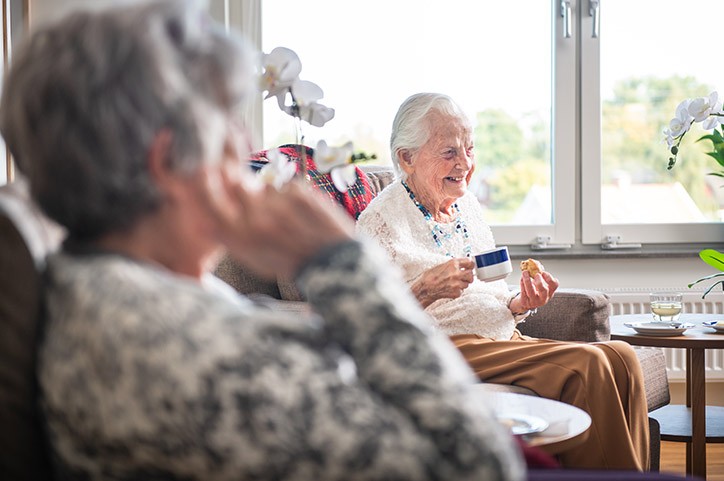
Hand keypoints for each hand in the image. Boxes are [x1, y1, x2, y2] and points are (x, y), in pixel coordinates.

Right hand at [199, 164, 354, 278]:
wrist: (331, 262)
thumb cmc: (289, 262)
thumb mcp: (253, 259)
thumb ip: (229, 237)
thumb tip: (205, 220)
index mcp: (241, 236)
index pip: (210, 200)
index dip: (208, 187)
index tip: (209, 179)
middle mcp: (256, 217)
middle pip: (238, 186)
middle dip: (246, 191)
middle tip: (261, 205)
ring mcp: (278, 202)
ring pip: (266, 187)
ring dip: (273, 198)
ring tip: (290, 219)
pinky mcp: (299, 191)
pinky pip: (287, 186)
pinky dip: (293, 197)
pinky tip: (304, 215)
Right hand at [410, 257, 475, 307]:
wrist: (425, 288)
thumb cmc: (430, 277)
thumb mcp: (441, 266)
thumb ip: (453, 265)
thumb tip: (462, 265)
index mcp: (452, 264)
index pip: (469, 262)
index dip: (470, 265)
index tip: (470, 267)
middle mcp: (456, 273)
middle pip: (470, 274)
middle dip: (468, 276)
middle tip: (464, 277)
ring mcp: (457, 283)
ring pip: (467, 284)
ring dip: (462, 284)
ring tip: (453, 284)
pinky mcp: (456, 292)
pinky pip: (461, 291)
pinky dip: (457, 291)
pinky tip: (450, 289)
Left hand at [510, 270, 559, 312]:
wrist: (527, 302)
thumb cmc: (535, 290)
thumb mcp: (539, 283)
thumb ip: (539, 274)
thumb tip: (536, 264)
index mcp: (550, 291)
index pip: (554, 285)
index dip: (549, 278)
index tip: (543, 272)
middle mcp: (544, 298)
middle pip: (544, 290)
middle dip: (539, 281)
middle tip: (536, 275)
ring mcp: (534, 301)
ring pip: (531, 292)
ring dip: (527, 281)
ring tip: (525, 272)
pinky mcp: (526, 302)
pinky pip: (523, 292)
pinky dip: (522, 284)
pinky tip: (522, 278)